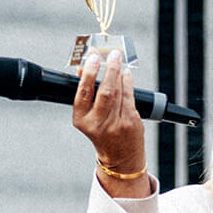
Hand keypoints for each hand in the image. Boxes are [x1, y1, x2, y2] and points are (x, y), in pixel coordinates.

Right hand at [71, 48, 147, 195]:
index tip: (93, 58)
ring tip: (117, 60)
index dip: (89, 73)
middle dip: (109, 69)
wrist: (120, 158)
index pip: (84, 92)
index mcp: (82, 120)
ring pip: (119, 91)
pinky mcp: (130, 121)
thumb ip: (87, 95)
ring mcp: (116, 123)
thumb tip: (85, 68)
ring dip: (119, 73)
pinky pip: (129, 96)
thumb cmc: (102, 133)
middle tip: (111, 54)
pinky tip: (126, 74)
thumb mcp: (88, 117)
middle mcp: (98, 123)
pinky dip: (128, 82)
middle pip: (105, 90)